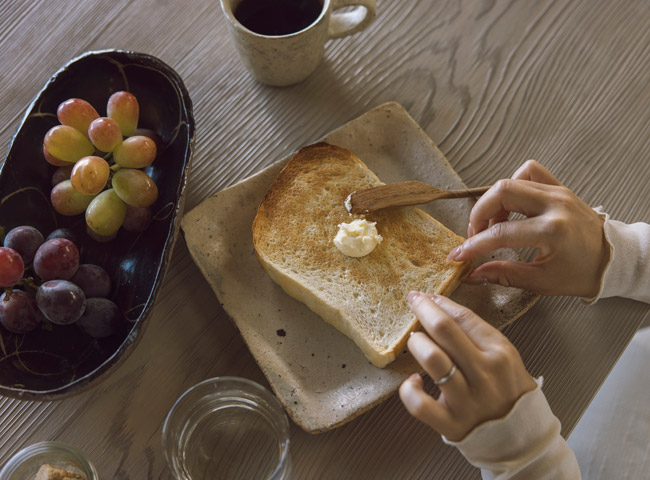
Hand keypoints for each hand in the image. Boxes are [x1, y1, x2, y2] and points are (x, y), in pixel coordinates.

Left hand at [399, 292, 535, 441]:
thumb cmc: (507, 389)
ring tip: (415, 341)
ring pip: (432, 359)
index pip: (464, 318)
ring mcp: (468, 401)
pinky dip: (409, 389)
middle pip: (445, 330)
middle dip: (423, 309)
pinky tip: (413, 381)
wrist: (521, 436)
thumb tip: (439, 308)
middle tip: (413, 301)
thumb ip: (476, 334)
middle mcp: (485, 375)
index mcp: (500, 353)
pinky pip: (419, 403)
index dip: (439, 302)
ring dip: (417, 343)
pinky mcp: (451, 424)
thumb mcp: (505, 356)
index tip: (426, 296)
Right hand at [447, 160, 608, 296]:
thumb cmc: (581, 273)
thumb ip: (503, 275)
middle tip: (476, 235)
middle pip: (501, 193)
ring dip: (493, 201)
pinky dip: (513, 185)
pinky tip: (511, 205)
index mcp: (551, 231)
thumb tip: (472, 275)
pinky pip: (529, 172)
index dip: (473, 245)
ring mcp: (557, 192)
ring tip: (492, 224)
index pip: (500, 234)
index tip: (459, 255)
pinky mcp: (559, 187)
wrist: (614, 259)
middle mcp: (554, 205)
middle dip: (479, 214)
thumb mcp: (541, 281)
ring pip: (511, 180)